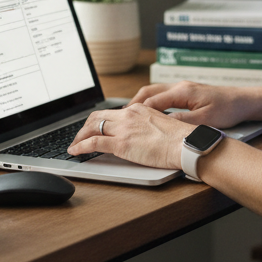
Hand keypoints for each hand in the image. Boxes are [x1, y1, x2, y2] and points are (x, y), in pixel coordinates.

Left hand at [67, 104, 189, 168]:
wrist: (186, 144)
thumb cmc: (181, 139)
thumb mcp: (161, 125)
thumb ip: (147, 126)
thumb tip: (141, 135)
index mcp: (139, 109)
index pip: (112, 112)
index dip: (99, 120)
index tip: (95, 128)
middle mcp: (129, 114)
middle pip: (97, 116)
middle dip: (85, 127)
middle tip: (80, 137)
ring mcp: (124, 128)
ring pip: (92, 127)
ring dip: (79, 137)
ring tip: (75, 145)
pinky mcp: (121, 144)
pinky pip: (93, 143)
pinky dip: (80, 147)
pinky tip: (75, 152)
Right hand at [130, 81, 255, 128]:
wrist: (244, 101)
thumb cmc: (229, 109)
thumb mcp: (205, 119)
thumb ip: (183, 121)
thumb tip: (162, 125)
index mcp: (183, 91)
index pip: (152, 101)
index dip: (136, 112)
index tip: (124, 122)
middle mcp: (180, 86)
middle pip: (148, 92)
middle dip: (133, 104)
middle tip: (120, 118)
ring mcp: (183, 88)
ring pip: (154, 92)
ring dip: (141, 103)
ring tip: (130, 117)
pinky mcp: (187, 93)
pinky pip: (163, 96)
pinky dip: (152, 103)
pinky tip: (150, 115)